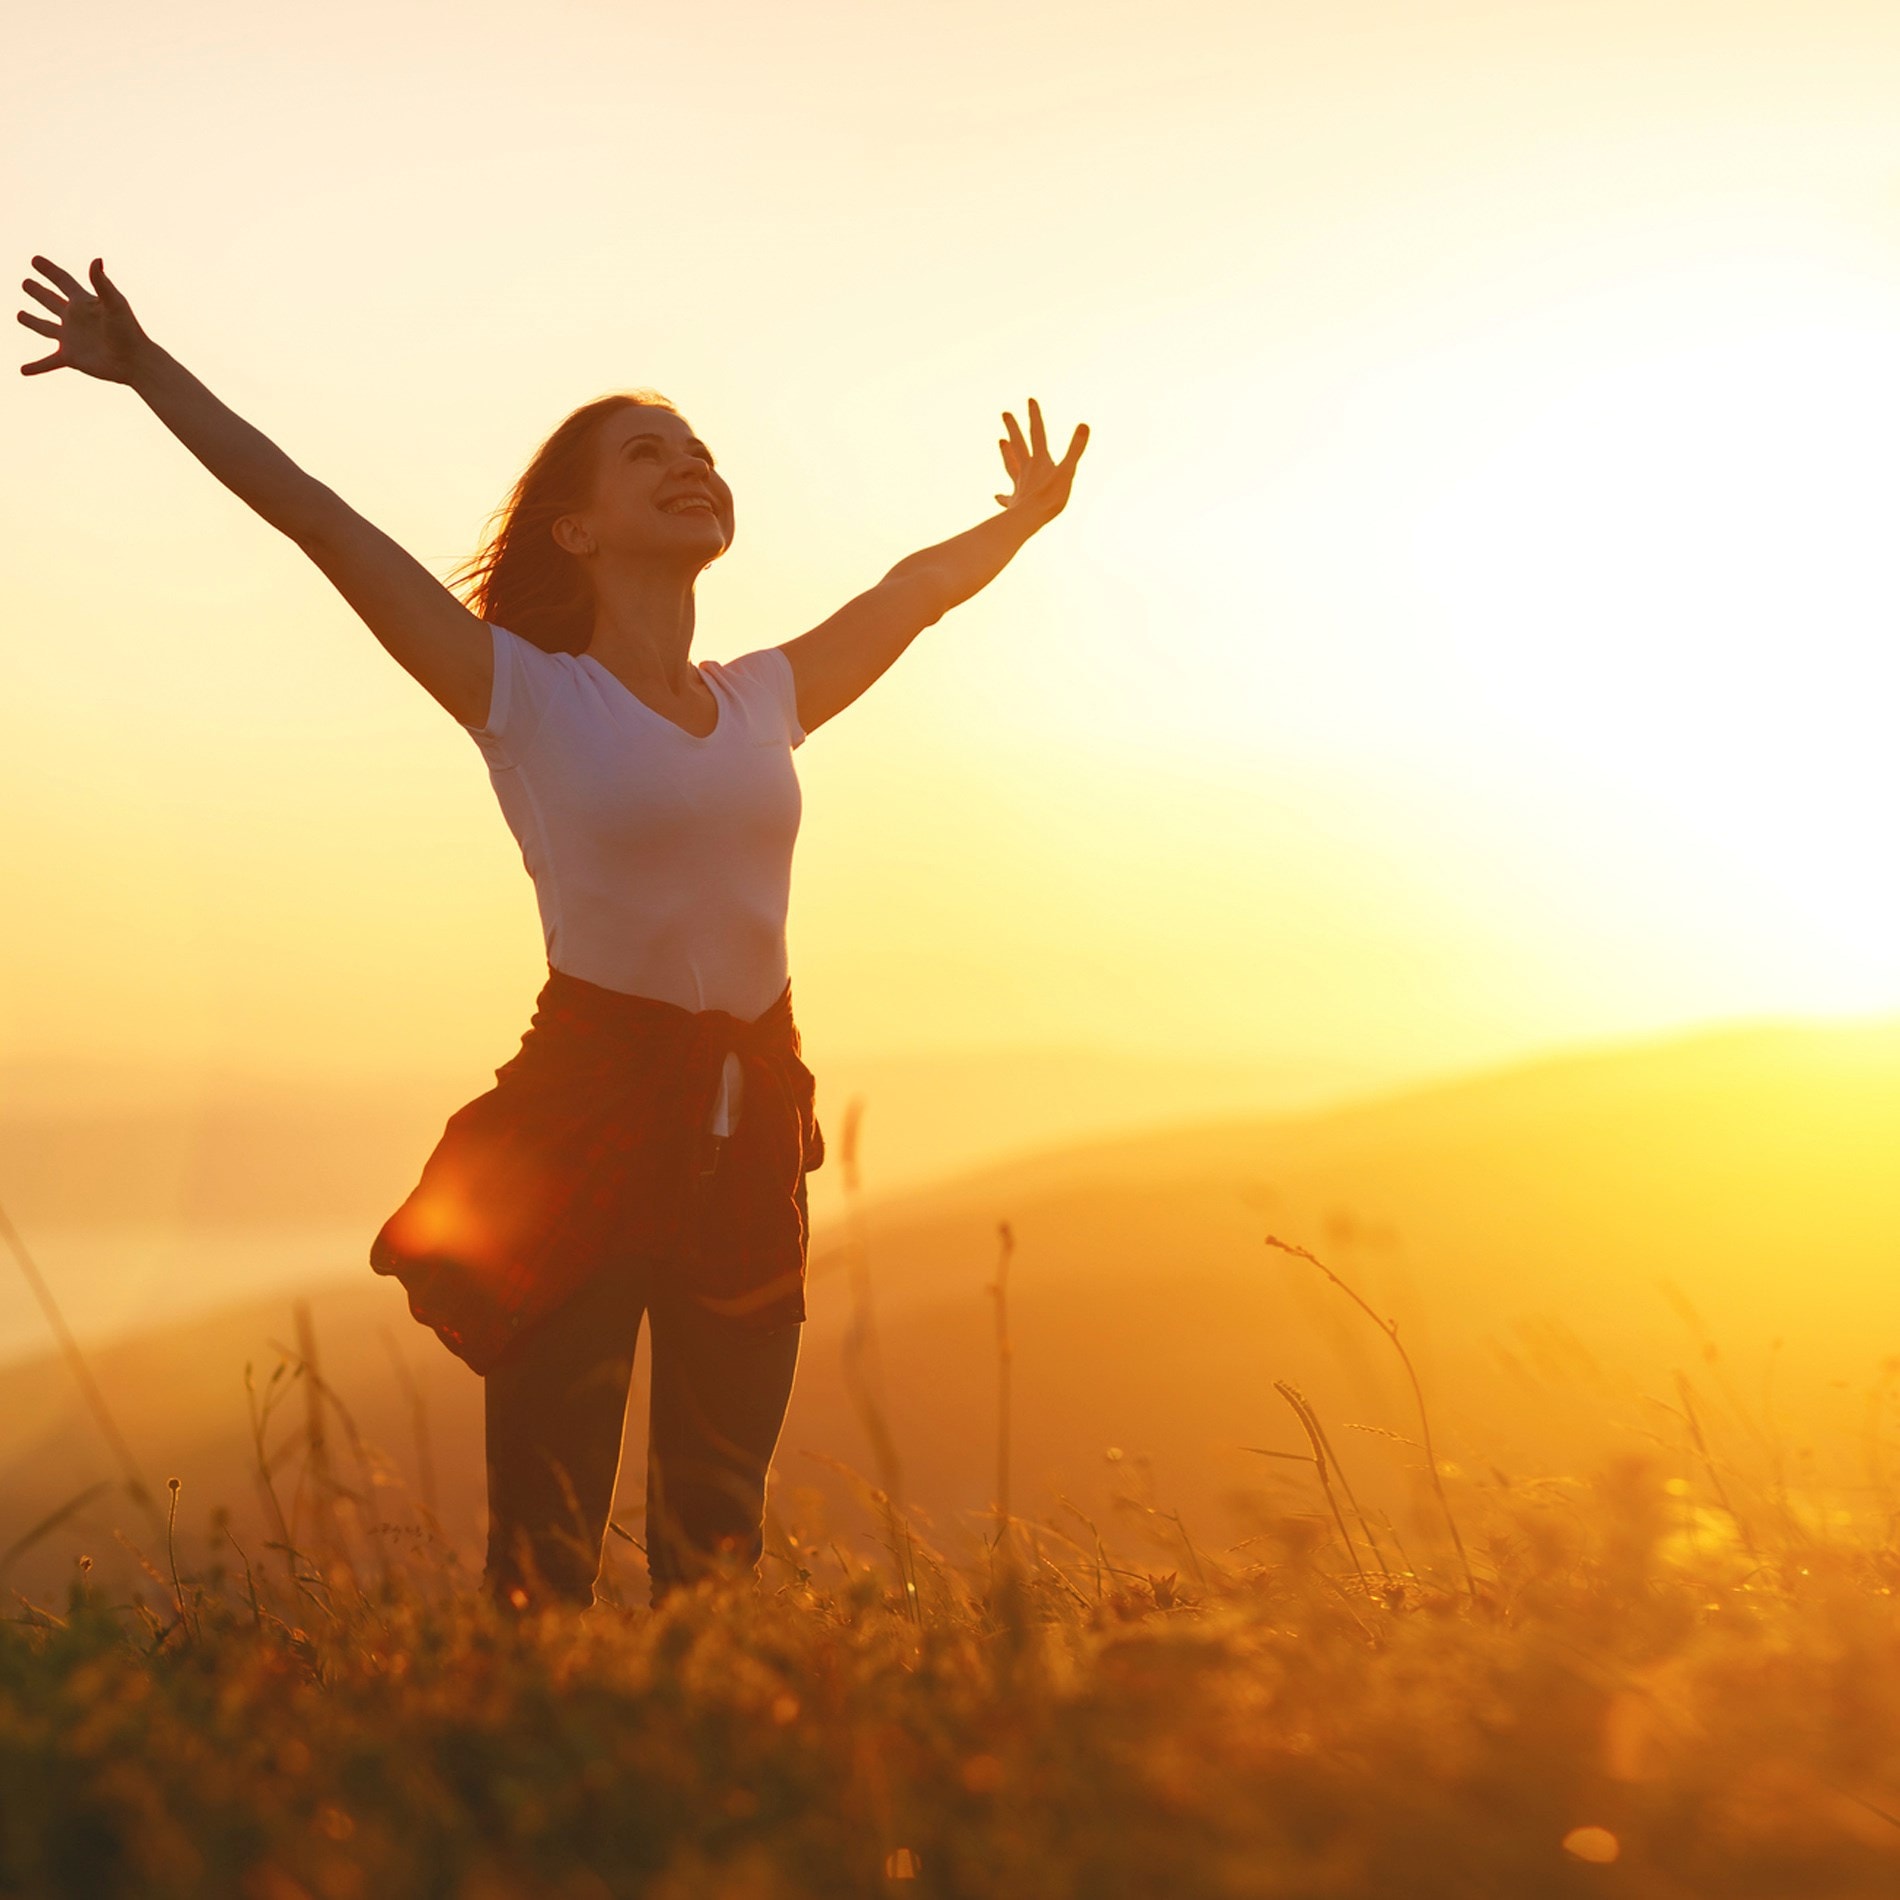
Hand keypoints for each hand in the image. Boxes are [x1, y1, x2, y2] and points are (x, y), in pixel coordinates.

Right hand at [18, 255, 154, 383]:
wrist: (136, 362)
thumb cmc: (129, 331)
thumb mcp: (115, 304)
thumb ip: (102, 283)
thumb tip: (97, 259)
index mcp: (84, 303)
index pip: (62, 281)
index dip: (49, 270)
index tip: (35, 260)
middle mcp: (75, 319)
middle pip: (50, 301)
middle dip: (37, 292)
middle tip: (25, 283)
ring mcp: (71, 338)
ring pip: (45, 328)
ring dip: (32, 321)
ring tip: (19, 315)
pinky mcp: (71, 357)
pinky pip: (48, 362)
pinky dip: (36, 366)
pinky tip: (23, 370)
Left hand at [994, 397, 1087, 526]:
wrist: (1030, 519)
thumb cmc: (1050, 497)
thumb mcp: (1068, 471)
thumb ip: (1076, 449)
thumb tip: (1084, 425)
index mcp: (1040, 460)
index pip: (1037, 433)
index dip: (1034, 416)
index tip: (1029, 400)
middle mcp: (1027, 469)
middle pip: (1018, 444)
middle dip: (1013, 428)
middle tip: (1005, 413)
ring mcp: (1019, 485)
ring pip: (1010, 465)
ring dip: (1006, 453)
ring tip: (1001, 441)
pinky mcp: (1016, 503)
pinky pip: (1008, 498)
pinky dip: (1002, 497)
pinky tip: (997, 496)